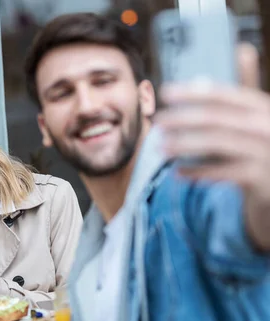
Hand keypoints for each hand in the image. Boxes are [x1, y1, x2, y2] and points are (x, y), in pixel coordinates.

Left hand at [155, 43, 269, 248]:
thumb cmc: (264, 147)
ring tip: (160, 148)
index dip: (193, 92)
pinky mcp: (260, 177)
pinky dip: (197, 172)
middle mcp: (266, 126)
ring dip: (184, 144)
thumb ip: (246, 91)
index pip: (225, 95)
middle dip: (182, 119)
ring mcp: (265, 152)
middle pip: (216, 118)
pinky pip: (222, 172)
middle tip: (156, 122)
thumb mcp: (260, 116)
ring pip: (216, 144)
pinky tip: (177, 172)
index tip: (166, 91)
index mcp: (263, 108)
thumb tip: (242, 48)